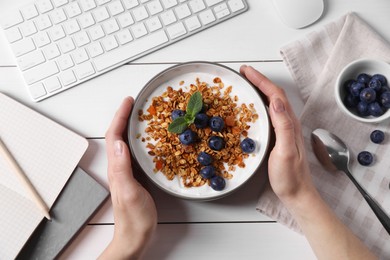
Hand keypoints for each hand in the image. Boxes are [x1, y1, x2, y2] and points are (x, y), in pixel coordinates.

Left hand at [100, 97, 156, 259]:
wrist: (135, 237)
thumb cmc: (134, 219)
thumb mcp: (129, 192)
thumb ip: (123, 169)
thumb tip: (120, 143)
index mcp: (117, 168)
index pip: (114, 136)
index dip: (120, 117)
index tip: (129, 102)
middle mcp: (119, 167)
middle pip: (118, 136)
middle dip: (124, 117)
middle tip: (135, 104)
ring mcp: (127, 172)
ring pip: (126, 143)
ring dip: (130, 126)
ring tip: (140, 116)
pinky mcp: (135, 177)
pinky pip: (135, 153)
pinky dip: (139, 141)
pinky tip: (148, 141)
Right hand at [240, 65, 375, 259]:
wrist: (297, 193)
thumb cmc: (290, 176)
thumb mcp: (286, 151)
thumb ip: (283, 126)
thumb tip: (275, 101)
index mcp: (289, 123)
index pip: (275, 95)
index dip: (261, 80)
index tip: (246, 71)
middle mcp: (288, 123)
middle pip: (274, 95)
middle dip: (259, 81)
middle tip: (243, 73)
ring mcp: (284, 130)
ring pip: (272, 103)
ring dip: (260, 90)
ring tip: (246, 84)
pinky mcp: (279, 137)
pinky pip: (269, 114)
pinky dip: (260, 104)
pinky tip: (252, 107)